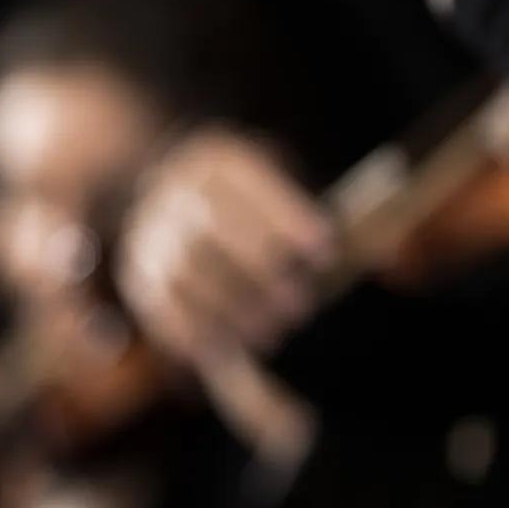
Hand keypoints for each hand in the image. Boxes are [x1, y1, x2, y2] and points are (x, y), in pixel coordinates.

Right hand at [116, 127, 332, 365]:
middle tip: (300, 305)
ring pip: (182, 270)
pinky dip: (191, 330)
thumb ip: (313, 227)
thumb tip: (370, 259)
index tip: (325, 250)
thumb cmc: (260, 211)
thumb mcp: (283, 198)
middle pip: (210, 228)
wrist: (182, 205)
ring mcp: (149, 233)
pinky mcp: (138, 274)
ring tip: (271, 331)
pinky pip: (157, 303)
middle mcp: (171, 191)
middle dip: (257, 270)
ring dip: (229, 307)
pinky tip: (224, 348)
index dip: (284, 215)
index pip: (245, 181)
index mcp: (216, 159)